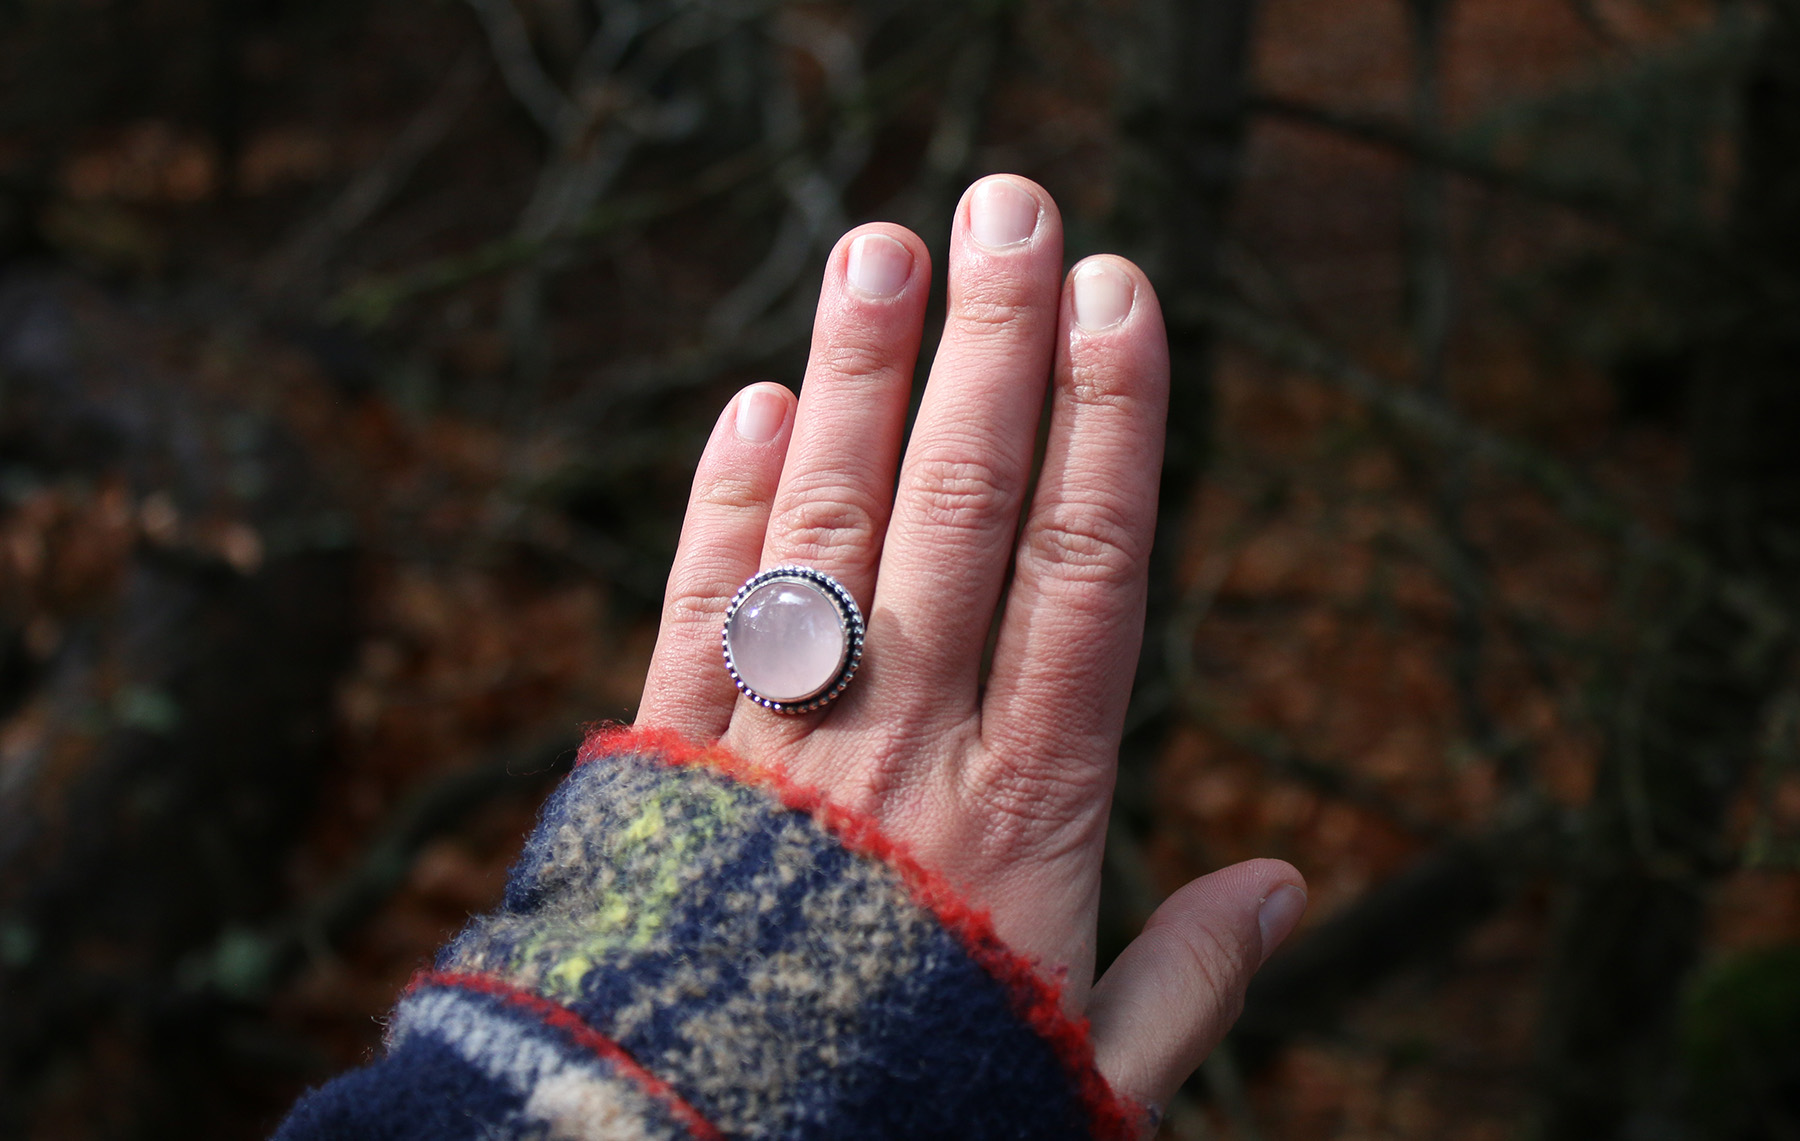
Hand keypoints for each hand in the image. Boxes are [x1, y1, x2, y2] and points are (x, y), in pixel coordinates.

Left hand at [635, 174, 1306, 1119]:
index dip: (1110, 425)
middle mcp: (904, 748)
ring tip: (881, 246)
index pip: (1084, 571)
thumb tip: (1283, 883)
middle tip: (1012, 205)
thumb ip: (1191, 980)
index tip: (1121, 297)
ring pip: (829, 527)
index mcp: (1028, 811)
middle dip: (992, 351)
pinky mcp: (671, 761)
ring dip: (858, 379)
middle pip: (960, 511)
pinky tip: (754, 403)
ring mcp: (779, 744)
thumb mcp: (1087, 1076)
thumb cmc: (917, 1113)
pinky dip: (726, 505)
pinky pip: (702, 609)